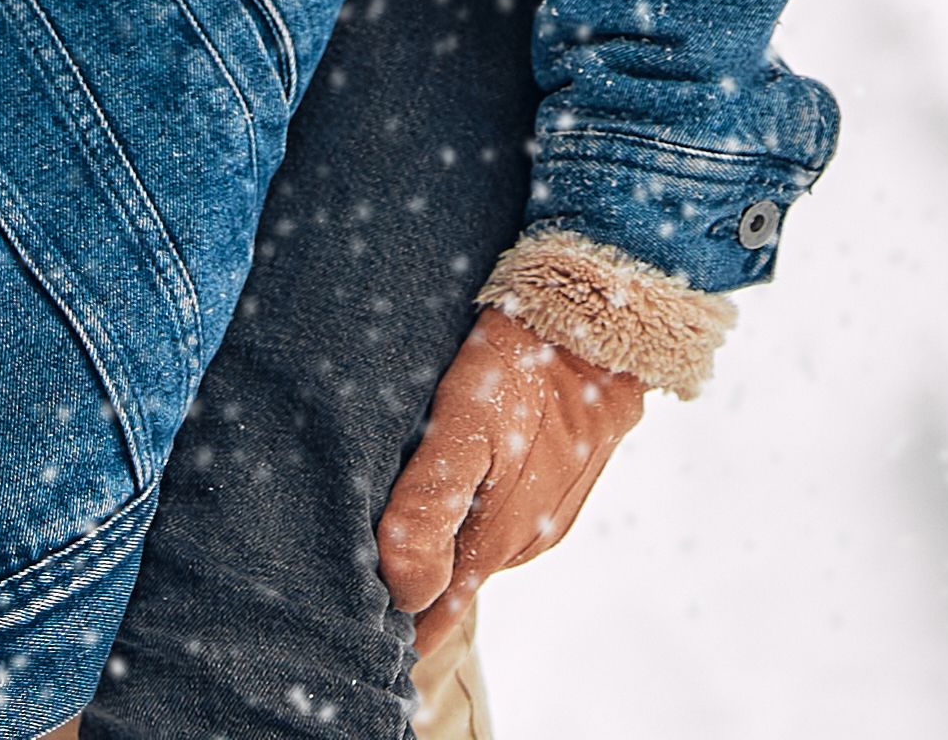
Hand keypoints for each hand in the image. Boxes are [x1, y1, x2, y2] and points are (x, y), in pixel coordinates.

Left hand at [372, 317, 649, 651]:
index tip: (346, 622)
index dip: (392, 622)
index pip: (434, 612)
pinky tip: (455, 476)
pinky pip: (503, 516)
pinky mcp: (560, 489)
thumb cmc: (522, 366)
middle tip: (352, 560)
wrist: (601, 326)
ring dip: (444, 538)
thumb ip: (430, 505)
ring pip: (477, 545)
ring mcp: (549, 517)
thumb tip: (405, 593)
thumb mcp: (463, 422)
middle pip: (453, 580)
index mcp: (498, 540)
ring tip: (395, 515)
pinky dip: (474, 509)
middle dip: (411, 577)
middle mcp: (527, 542)